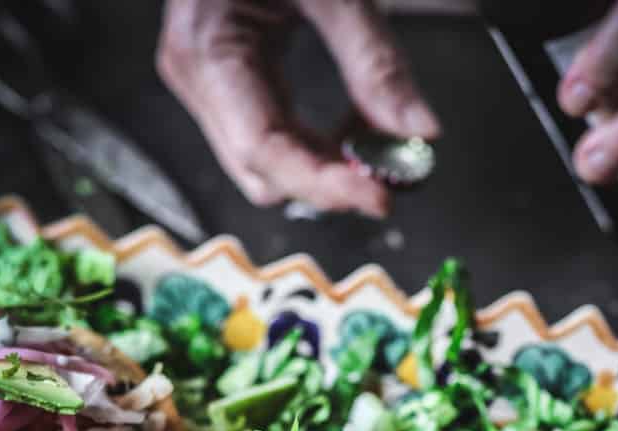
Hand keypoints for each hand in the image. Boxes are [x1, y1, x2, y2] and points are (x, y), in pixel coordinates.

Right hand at [157, 0, 439, 216]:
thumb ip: (376, 61)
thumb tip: (419, 130)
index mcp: (208, 47)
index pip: (265, 150)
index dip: (324, 185)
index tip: (379, 196)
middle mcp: (199, 77)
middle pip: (265, 173)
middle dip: (328, 183)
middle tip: (390, 173)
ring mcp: (210, 87)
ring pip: (269, 169)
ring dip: (325, 171)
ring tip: (375, 148)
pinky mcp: (230, 89)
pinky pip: (274, 143)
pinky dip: (317, 150)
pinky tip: (352, 135)